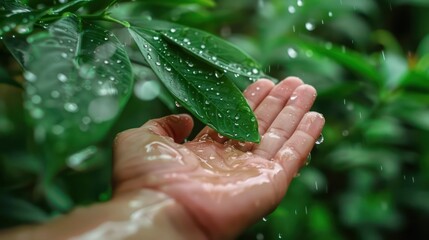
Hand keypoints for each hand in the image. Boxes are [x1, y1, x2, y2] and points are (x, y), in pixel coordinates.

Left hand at [113, 77, 324, 238]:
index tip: (264, 82)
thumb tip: (184, 118)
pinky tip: (316, 116)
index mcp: (204, 151)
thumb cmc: (146, 178)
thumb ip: (162, 124)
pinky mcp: (270, 183)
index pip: (235, 121)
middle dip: (278, 102)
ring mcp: (252, 172)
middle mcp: (231, 161)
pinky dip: (306, 136)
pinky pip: (293, 156)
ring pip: (280, 136)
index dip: (251, 101)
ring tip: (307, 88)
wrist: (160, 210)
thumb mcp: (141, 138)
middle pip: (261, 125)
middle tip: (293, 81)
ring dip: (295, 112)